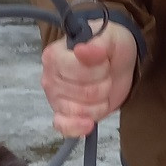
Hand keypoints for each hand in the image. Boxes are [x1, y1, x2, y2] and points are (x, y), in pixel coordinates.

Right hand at [40, 19, 136, 136]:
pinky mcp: (63, 115)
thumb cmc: (109, 48)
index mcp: (54, 55)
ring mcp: (54, 99)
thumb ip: (98, 43)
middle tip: (105, 75)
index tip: (105, 60)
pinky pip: (64, 127)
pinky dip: (77, 127)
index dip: (98, 68)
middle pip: (84, 93)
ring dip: (100, 102)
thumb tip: (82, 51)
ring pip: (80, 111)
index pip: (77, 70)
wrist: (116, 62)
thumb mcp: (110, 38)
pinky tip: (89, 123)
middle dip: (103, 85)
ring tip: (101, 88)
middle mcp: (49, 78)